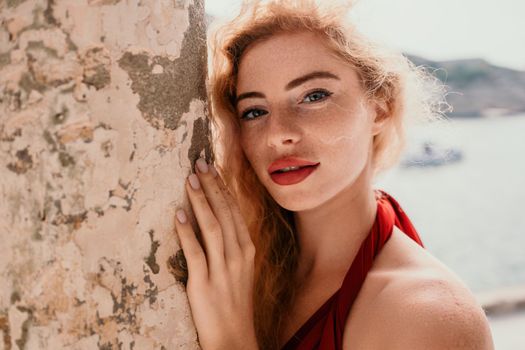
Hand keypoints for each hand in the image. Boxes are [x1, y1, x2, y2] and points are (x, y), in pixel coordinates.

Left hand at [175, 158, 257, 349]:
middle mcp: (238, 255)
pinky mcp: (205, 283)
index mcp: (247, 249)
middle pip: (225, 213)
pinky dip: (187, 233)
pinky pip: (196, 253)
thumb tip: (216, 218)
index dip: (222, 187)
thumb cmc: (235, 302)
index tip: (212, 167)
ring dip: (201, 202)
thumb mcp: (240, 269)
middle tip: (199, 163)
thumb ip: (231, 244)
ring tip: (189, 180)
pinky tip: (178, 216)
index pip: (234, 210)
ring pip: (213, 227)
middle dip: (212, 186)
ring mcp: (223, 269)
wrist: (234, 338)